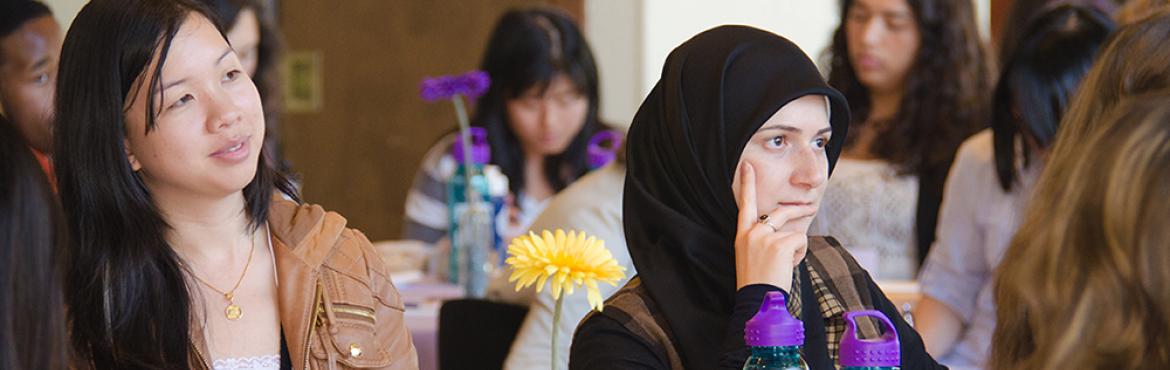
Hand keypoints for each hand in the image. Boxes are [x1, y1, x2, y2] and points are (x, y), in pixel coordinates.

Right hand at [734, 162, 808, 289]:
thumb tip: (790, 226)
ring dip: (797, 245)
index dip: (747, 184)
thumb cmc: (758, 282)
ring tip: (788, 263)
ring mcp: (765, 237)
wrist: (757, 300)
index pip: (745, 204)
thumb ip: (766, 238)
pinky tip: (788, 267)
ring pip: (794, 230)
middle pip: (781, 212)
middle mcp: (752, 232)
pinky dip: (800, 255)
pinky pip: (800, 241)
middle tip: (812, 207)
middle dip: (799, 209)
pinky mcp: (780, 244)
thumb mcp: (754, 256)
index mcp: (742, 234)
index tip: (747, 166)